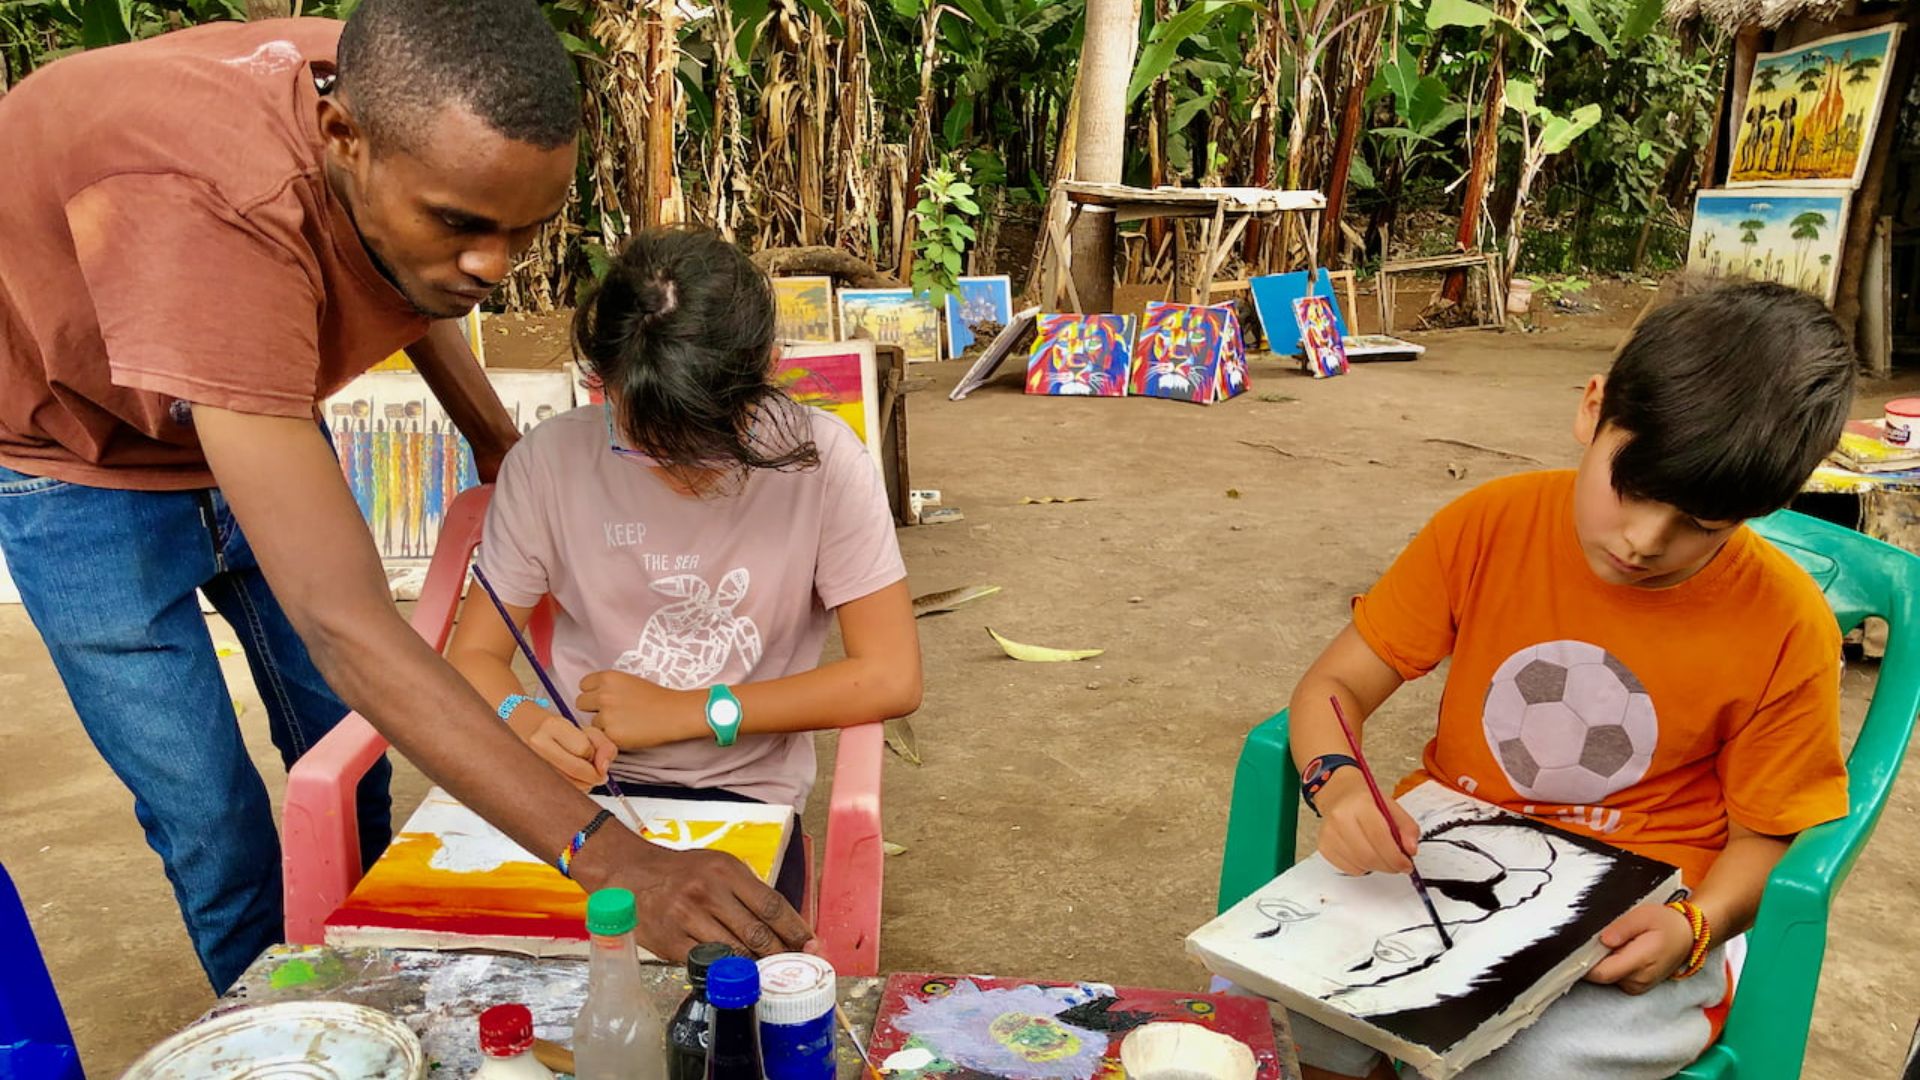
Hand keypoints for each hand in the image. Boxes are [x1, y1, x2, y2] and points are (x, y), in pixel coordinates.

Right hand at [511, 708, 616, 790]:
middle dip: (593, 776)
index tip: (592, 755)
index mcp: (552, 726)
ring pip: (568, 785)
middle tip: (597, 773)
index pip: (584, 750)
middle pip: (577, 771)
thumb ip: (603, 744)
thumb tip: (604, 768)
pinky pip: (556, 792)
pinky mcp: (526, 777)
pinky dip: (569, 790)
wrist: (519, 726)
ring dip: (582, 785)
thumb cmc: (553, 729)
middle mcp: (537, 743)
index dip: (594, 755)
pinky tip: (567, 780)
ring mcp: (528, 762)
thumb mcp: (582, 729)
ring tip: (579, 774)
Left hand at [578, 669, 694, 749]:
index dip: (592, 692)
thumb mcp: (629, 681)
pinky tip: (628, 732)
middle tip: (611, 712)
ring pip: (591, 722)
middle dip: (592, 709)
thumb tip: (593, 696)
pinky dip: (612, 736)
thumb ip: (608, 686)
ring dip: (603, 725)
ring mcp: (606, 715)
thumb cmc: (656, 697)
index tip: (602, 698)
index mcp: (608, 678)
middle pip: (580, 703)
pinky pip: (602, 737)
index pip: (583, 685)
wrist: (674, 713)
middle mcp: (603, 695)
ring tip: (625, 723)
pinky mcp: (612, 734)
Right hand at [615, 843, 815, 960]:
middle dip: (782, 954)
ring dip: (756, 968)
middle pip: (757, 933)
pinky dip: (725, 973)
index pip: (771, 905)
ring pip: (734, 952)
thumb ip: (748, 891)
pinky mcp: (670, 940)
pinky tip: (736, 976)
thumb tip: (786, 925)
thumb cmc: (681, 872)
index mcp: (726, 870)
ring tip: (770, 974)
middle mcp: (708, 891)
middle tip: (795, 967)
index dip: (796, 929)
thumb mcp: (718, 866)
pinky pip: (707, 964)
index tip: (813, 945)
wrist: (629, 874)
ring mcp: (687, 917)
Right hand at [1312, 770, 1418, 875]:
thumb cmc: (1365, 801)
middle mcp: (1341, 818)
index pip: (1380, 838)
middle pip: (1369, 856)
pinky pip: (1349, 869)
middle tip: (1398, 865)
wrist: (1339, 794)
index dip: (1396, 857)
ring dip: (1377, 867)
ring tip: (1381, 855)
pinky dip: (1363, 868)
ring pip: (1360, 865)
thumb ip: (1407, 828)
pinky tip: (1365, 854)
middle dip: (1389, 866)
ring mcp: (1329, 834)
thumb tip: (1410, 850)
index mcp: (1360, 804)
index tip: (1406, 864)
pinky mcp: (1324, 846)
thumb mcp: (1392, 807)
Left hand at [1585, 902, 1695, 993]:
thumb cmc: (1666, 923)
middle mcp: (1638, 980)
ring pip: (1605, 978)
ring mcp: (1637, 986)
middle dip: (1590, 959)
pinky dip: (1610, 965)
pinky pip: (1614, 978)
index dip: (1582, 964)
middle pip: (1599, 976)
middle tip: (1592, 938)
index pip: (1601, 973)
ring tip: (1611, 942)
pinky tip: (1616, 950)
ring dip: (1601, 961)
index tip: (1571, 949)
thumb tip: (1603, 940)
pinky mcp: (1636, 986)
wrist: (1688, 936)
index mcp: (1640, 962)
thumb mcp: (1643, 916)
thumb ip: (1622, 928)